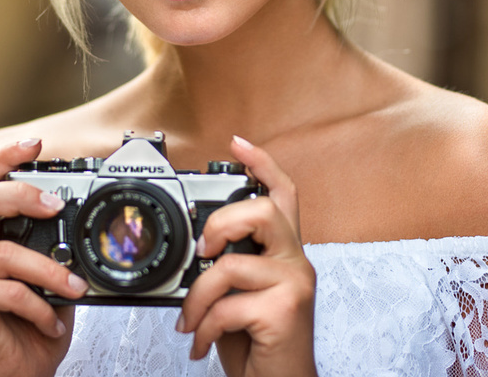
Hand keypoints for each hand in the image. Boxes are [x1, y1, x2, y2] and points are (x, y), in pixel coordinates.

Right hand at [0, 139, 89, 376]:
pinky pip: (8, 291)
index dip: (5, 158)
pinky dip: (39, 306)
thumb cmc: (29, 323)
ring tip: (74, 287)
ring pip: (2, 251)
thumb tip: (81, 217)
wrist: (15, 373)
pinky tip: (51, 322)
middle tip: (55, 205)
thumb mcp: (47, 274)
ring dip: (48, 269)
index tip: (35, 144)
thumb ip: (51, 244)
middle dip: (20, 194)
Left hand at [177, 136, 317, 376]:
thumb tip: (194, 254)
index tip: (237, 143)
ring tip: (191, 321)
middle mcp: (296, 262)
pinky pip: (228, 307)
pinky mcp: (286, 311)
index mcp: (284, 253)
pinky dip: (204, 328)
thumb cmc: (258, 344)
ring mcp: (294, 285)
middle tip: (201, 255)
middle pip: (263, 211)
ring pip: (231, 266)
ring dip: (198, 299)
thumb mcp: (239, 297)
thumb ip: (228, 268)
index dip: (262, 164)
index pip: (282, 194)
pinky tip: (202, 343)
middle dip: (219, 225)